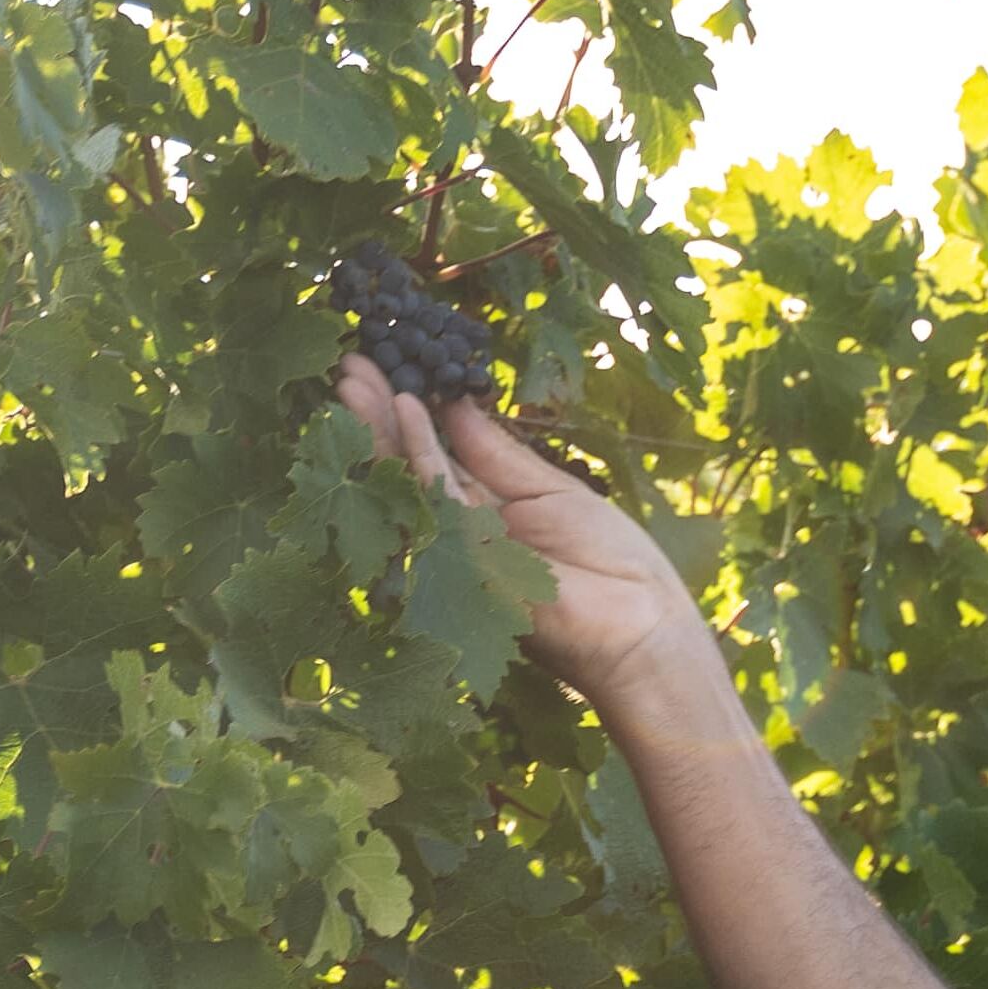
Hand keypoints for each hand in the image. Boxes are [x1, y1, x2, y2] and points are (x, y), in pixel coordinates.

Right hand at [338, 360, 723, 721]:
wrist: (638, 623)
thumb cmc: (610, 559)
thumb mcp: (552, 489)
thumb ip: (497, 453)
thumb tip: (457, 404)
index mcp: (488, 509)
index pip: (440, 454)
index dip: (413, 412)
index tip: (389, 366)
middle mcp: (464, 527)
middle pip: (412, 464)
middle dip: (378, 416)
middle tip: (349, 365)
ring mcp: (459, 545)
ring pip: (409, 479)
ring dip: (379, 427)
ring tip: (351, 376)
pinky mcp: (466, 559)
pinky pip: (437, 498)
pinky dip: (419, 452)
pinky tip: (402, 409)